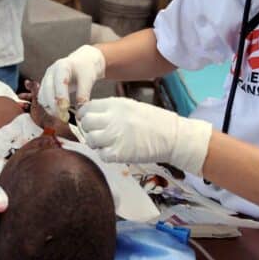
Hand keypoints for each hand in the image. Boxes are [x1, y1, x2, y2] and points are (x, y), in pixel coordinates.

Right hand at [37, 45, 105, 121]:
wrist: (81, 63)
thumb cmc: (85, 69)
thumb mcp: (88, 79)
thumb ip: (83, 95)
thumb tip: (80, 114)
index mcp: (62, 66)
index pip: (59, 82)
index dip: (61, 96)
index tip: (66, 108)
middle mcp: (51, 72)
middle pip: (47, 90)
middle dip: (54, 105)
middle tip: (64, 117)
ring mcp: (46, 79)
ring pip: (42, 96)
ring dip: (50, 108)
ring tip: (62, 117)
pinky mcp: (45, 87)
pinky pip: (43, 99)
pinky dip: (48, 107)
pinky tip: (58, 113)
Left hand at [78, 97, 211, 175]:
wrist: (173, 136)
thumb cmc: (154, 121)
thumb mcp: (130, 106)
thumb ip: (110, 109)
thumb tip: (92, 115)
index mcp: (115, 104)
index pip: (86, 108)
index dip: (85, 115)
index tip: (90, 121)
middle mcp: (112, 118)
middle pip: (86, 123)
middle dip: (88, 129)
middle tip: (97, 133)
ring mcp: (115, 136)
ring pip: (90, 140)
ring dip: (95, 143)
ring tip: (107, 144)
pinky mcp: (119, 153)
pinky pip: (101, 155)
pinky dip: (105, 155)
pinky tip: (114, 152)